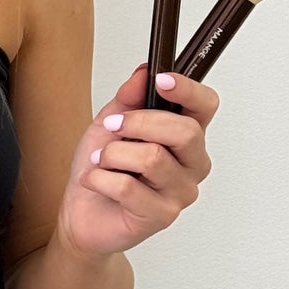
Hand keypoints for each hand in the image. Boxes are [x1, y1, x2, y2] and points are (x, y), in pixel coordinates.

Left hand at [57, 60, 217, 260]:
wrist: (83, 214)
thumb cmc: (102, 169)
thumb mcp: (109, 124)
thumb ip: (127, 99)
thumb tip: (143, 73)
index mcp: (185, 136)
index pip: (205, 106)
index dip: (188, 91)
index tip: (162, 80)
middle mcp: (191, 163)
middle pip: (185, 132)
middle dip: (139, 123)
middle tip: (113, 126)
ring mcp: (181, 191)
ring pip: (152, 159)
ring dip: (114, 155)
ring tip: (101, 161)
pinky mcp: (162, 215)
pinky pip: (129, 188)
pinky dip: (101, 179)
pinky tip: (95, 181)